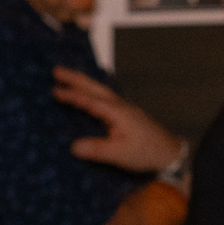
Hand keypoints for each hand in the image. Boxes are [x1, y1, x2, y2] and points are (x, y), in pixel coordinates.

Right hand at [52, 67, 183, 172]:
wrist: (169, 153)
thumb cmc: (147, 153)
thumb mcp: (121, 154)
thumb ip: (97, 150)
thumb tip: (73, 147)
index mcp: (116, 112)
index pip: (90, 100)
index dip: (72, 95)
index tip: (54, 91)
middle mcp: (119, 105)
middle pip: (94, 87)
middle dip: (75, 78)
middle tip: (56, 70)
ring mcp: (123, 108)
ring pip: (99, 90)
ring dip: (83, 82)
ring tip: (66, 76)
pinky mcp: (125, 114)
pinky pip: (104, 97)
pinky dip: (92, 91)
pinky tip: (87, 93)